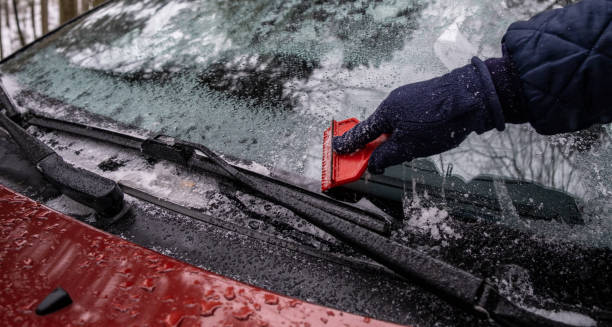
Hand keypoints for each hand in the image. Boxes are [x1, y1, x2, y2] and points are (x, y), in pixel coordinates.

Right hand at [332, 58, 504, 173]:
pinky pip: (408, 118)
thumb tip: (372, 164)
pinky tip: (422, 138)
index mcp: (386, 112)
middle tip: (372, 160)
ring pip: (395, 124)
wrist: (472, 96)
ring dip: (395, 140)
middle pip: (378, 129)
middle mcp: (394, 102)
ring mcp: (410, 97)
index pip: (361, 133)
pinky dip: (408, 131)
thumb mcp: (409, 147)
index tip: (336, 150)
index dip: (348, 145)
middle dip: (375, 145)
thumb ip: (386, 156)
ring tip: (407, 152)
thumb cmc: (438, 120)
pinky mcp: (424, 98)